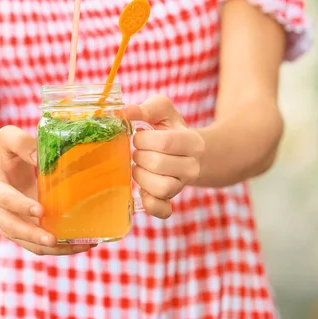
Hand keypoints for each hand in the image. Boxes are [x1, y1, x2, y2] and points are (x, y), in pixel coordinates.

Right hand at [0, 126, 95, 255]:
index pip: (2, 199)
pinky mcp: (26, 234)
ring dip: (51, 248)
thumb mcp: (8, 139)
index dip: (19, 206)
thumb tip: (40, 158)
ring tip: (77, 245)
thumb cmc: (7, 155)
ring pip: (28, 244)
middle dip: (33, 236)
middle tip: (54, 239)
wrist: (1, 174)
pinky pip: (40, 246)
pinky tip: (82, 243)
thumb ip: (21, 142)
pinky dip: (60, 248)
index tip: (40, 210)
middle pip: (12, 229)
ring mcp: (10, 226)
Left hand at [124, 95, 204, 218]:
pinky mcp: (171, 201)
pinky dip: (149, 203)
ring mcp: (182, 186)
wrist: (191, 154)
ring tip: (139, 167)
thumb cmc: (171, 129)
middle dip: (139, 156)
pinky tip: (142, 190)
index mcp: (192, 142)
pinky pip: (162, 210)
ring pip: (161, 188)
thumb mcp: (164, 112)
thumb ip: (147, 108)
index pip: (164, 142)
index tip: (139, 136)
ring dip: (141, 177)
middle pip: (159, 164)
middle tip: (138, 152)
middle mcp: (191, 167)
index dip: (144, 139)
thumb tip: (125, 112)